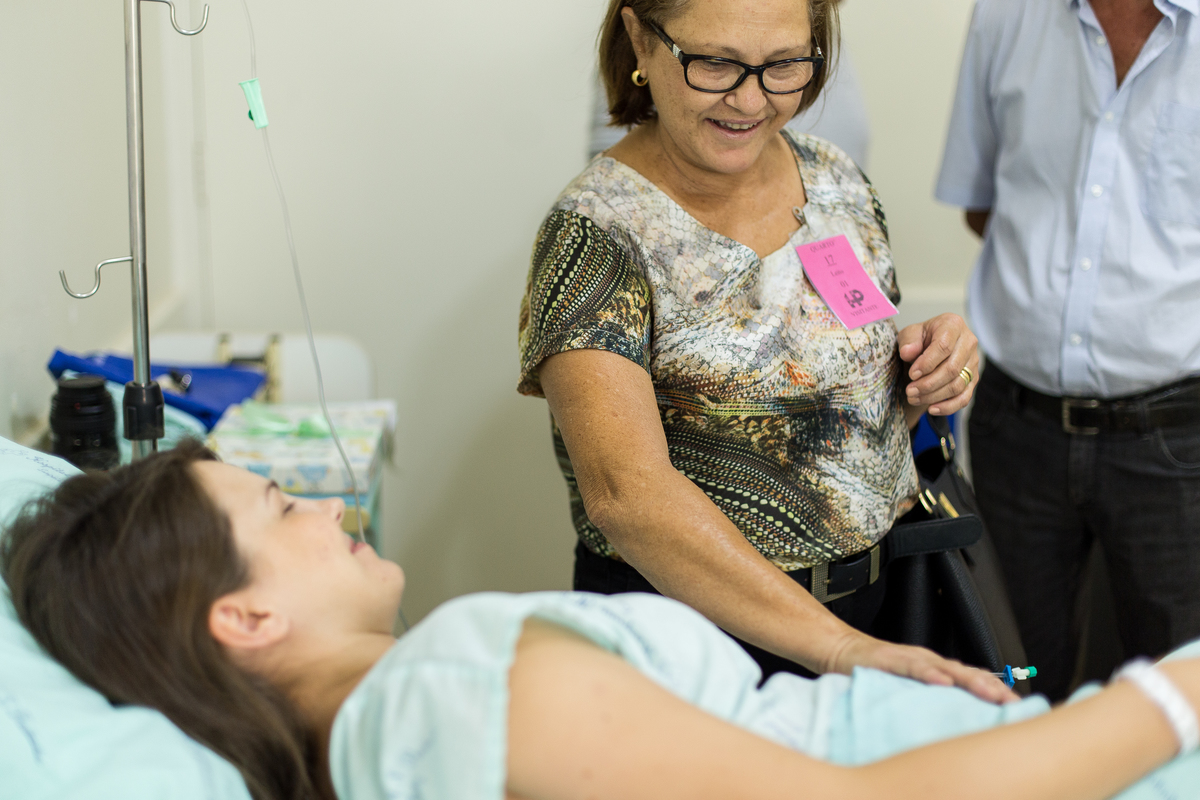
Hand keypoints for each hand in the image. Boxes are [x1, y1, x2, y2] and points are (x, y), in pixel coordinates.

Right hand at [823, 629, 1018, 703]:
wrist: (841, 649)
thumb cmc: (875, 671)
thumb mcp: (907, 687)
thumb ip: (929, 698)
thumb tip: (954, 720)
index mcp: (935, 669)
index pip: (972, 679)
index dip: (996, 691)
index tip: (1018, 707)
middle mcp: (928, 661)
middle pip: (967, 673)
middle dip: (993, 688)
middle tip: (1014, 704)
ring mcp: (910, 659)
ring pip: (946, 669)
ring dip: (971, 681)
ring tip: (990, 694)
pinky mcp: (889, 659)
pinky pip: (912, 667)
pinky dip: (929, 674)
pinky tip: (942, 683)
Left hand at [897, 313, 979, 416]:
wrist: (930, 348)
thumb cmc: (920, 339)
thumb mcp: (910, 334)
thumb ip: (908, 340)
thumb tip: (908, 352)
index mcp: (953, 325)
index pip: (944, 346)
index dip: (927, 363)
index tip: (912, 374)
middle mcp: (968, 342)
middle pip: (952, 369)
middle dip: (928, 384)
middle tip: (909, 391)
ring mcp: (974, 362)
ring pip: (957, 385)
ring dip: (934, 396)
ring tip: (914, 398)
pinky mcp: (973, 379)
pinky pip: (964, 397)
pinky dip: (948, 407)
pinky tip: (931, 408)